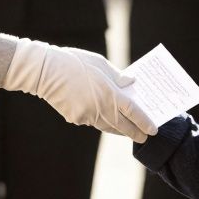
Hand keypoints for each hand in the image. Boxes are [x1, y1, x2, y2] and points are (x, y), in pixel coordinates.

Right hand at [2, 38, 158, 142]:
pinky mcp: (75, 118)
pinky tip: (100, 114)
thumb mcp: (99, 63)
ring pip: (107, 126)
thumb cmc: (74, 62)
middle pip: (122, 126)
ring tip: (126, 129)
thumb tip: (130, 84)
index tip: (153, 130)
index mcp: (109, 93)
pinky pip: (91, 121)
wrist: (46, 71)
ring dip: (118, 128)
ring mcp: (87, 115)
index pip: (133, 112)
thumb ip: (117, 76)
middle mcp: (100, 108)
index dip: (145, 122)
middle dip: (134, 132)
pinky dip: (98, 119)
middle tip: (143, 136)